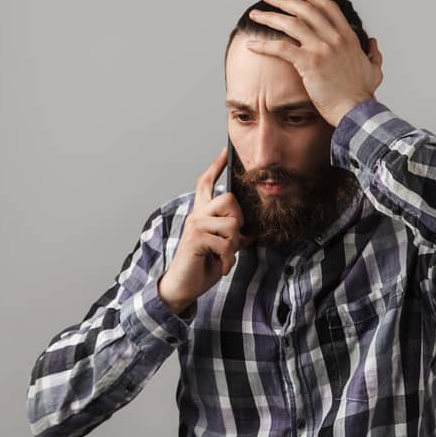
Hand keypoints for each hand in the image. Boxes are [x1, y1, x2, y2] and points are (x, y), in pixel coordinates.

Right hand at [158, 146, 254, 314]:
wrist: (183, 285)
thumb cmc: (202, 265)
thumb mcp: (221, 247)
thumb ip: (232, 234)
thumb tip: (253, 231)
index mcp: (202, 213)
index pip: (206, 182)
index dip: (216, 166)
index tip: (226, 151)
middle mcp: (197, 214)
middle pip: (229, 199)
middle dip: (238, 221)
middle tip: (231, 240)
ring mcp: (195, 225)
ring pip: (232, 223)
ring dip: (233, 245)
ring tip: (223, 256)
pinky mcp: (196, 239)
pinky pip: (226, 243)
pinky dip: (227, 259)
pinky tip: (220, 266)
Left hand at [245, 0, 383, 126]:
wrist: (356, 111)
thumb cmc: (362, 95)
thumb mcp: (374, 71)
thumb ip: (374, 55)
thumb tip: (373, 43)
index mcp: (348, 37)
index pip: (328, 8)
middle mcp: (334, 38)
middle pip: (305, 10)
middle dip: (284, 0)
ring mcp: (322, 48)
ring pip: (291, 23)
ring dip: (270, 16)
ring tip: (255, 14)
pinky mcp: (309, 63)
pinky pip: (281, 48)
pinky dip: (264, 45)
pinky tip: (251, 44)